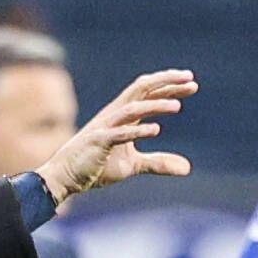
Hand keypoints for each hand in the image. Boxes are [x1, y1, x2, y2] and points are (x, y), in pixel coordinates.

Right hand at [34, 69, 197, 202]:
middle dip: (166, 83)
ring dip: (155, 106)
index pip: (148, 93)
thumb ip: (159, 163)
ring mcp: (106, 127)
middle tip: (190, 80)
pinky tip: (155, 130)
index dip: (169, 86)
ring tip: (178, 106)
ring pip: (133, 109)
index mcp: (123, 115)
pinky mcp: (99, 142)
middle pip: (142, 90)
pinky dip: (137, 131)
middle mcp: (115, 115)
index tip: (191, 83)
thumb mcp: (133, 165)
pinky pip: (120, 133)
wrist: (65, 177)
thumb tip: (187, 168)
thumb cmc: (98, 166)